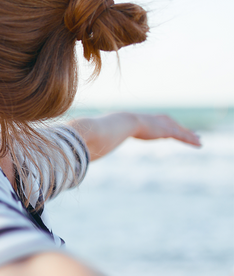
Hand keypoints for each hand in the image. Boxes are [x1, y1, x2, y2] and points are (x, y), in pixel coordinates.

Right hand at [69, 112, 200, 160]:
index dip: (155, 127)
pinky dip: (189, 139)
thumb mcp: (95, 140)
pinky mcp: (161, 130)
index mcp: (130, 121)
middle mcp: (145, 120)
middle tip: (187, 133)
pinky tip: (198, 144)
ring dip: (187, 134)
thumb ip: (89, 146)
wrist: (109, 127)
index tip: (161, 131)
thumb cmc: (98, 133)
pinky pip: (179, 135)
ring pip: (175, 129)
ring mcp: (154, 124)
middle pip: (164, 123)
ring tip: (198, 140)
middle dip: (176, 127)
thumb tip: (77, 155)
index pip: (147, 124)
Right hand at [130, 113, 200, 146]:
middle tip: (197, 136)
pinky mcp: (169, 131)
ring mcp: (167, 125)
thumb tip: (130, 133)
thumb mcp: (134, 128)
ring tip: (200, 142)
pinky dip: (191, 141)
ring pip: (183, 133)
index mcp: (157, 118)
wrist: (128, 122)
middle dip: (188, 132)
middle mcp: (164, 120)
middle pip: (179, 127)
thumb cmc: (126, 125)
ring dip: (192, 138)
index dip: (178, 128)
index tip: (183, 131)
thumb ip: (137, 130)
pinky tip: (199, 144)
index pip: (171, 124)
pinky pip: (183, 137)